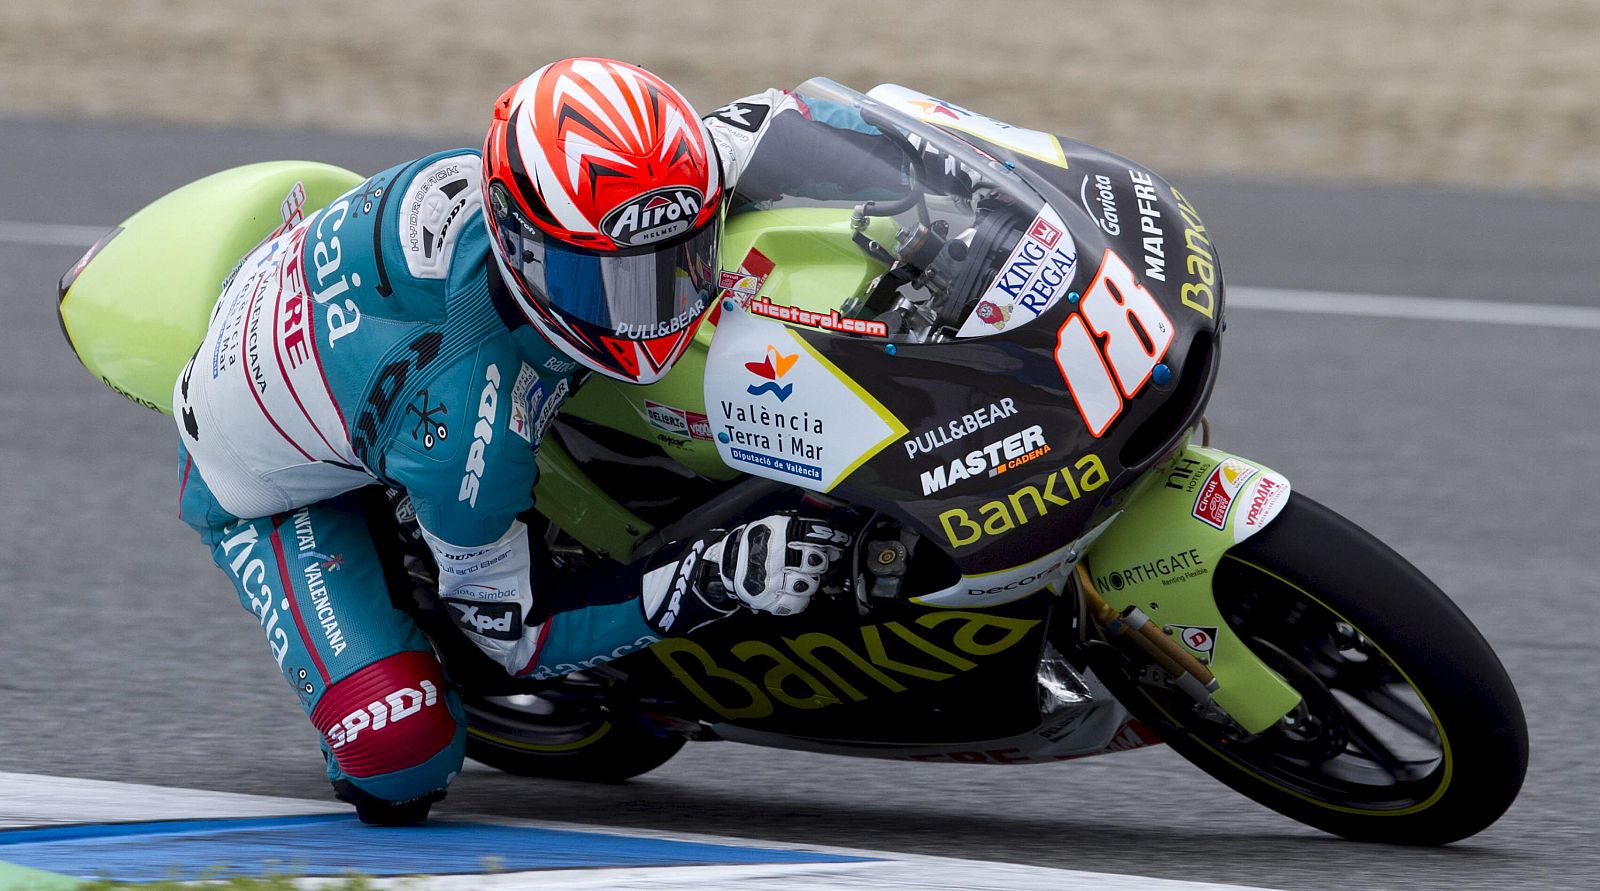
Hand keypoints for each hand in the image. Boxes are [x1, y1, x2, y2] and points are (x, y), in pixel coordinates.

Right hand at [704, 516, 848, 615]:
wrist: (724, 564)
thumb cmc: (754, 543)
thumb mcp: (773, 525)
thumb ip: (800, 531)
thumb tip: (831, 542)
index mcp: (780, 533)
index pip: (817, 536)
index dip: (833, 541)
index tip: (839, 546)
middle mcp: (778, 556)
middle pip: (817, 563)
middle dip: (818, 564)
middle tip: (811, 564)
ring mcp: (773, 580)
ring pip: (810, 586)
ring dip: (808, 583)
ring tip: (798, 578)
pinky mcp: (768, 600)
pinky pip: (797, 604)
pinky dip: (799, 601)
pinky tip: (792, 593)